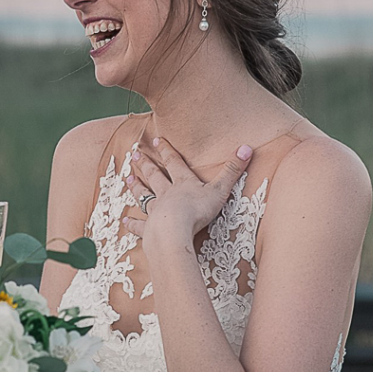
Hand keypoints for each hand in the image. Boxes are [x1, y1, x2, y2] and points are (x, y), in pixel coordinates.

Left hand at [123, 137, 252, 251]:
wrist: (174, 232)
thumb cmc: (197, 211)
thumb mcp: (219, 190)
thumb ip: (232, 170)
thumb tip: (247, 147)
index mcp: (183, 184)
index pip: (174, 163)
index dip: (167, 150)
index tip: (157, 140)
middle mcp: (166, 194)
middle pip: (155, 176)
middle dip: (147, 165)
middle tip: (136, 155)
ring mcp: (156, 211)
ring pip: (143, 196)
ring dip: (136, 187)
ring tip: (128, 178)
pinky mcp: (150, 229)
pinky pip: (140, 225)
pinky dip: (132, 224)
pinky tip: (124, 222)